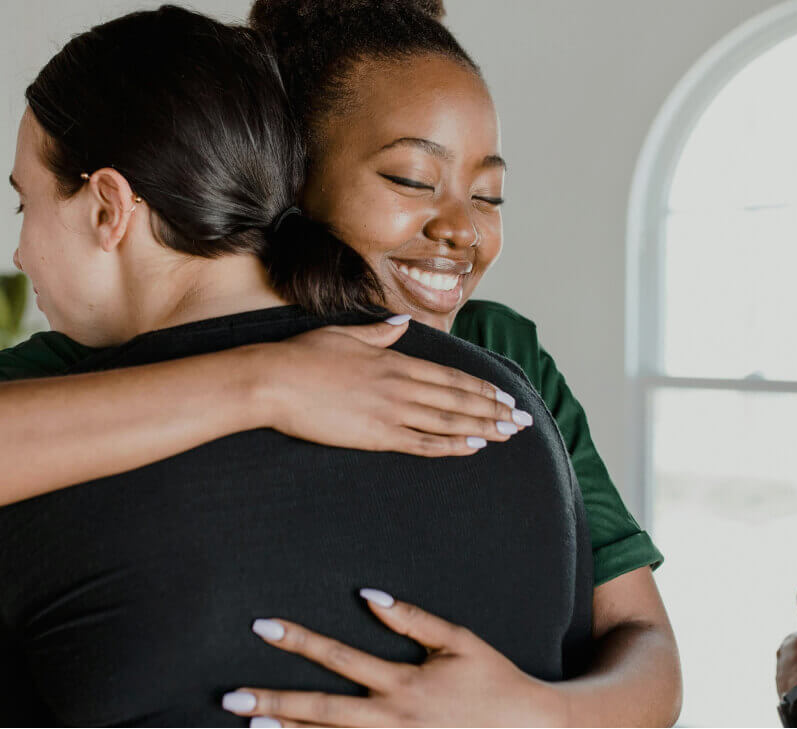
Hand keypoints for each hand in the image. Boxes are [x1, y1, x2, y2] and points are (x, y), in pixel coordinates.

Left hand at [223, 589, 564, 726]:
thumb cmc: (494, 679)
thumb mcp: (458, 642)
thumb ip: (412, 619)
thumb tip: (368, 593)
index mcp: (404, 682)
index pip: (339, 658)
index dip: (299, 641)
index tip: (262, 626)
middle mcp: (393, 719)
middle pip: (321, 710)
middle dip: (273, 702)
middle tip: (230, 698)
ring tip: (249, 726)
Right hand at [259, 318, 532, 457]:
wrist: (274, 381)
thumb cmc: (303, 357)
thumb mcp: (344, 335)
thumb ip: (377, 334)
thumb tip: (400, 325)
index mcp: (395, 361)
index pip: (451, 377)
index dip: (481, 388)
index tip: (504, 396)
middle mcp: (401, 386)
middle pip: (459, 400)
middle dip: (494, 410)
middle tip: (522, 420)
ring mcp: (391, 412)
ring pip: (449, 422)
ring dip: (483, 427)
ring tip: (508, 434)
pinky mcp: (376, 435)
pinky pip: (423, 443)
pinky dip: (452, 445)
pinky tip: (474, 446)